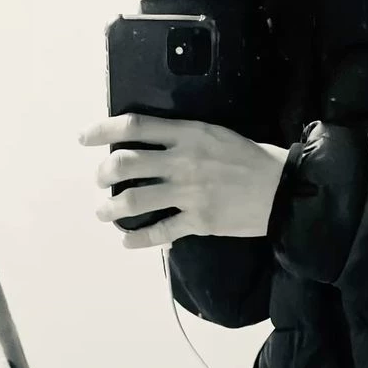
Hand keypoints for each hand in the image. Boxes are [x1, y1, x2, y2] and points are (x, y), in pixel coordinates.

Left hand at [79, 112, 289, 247]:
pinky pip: (159, 232)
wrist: (282, 189)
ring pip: (134, 200)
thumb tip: (148, 143)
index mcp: (188, 133)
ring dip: (111, 208)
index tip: (85, 139)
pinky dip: (137, 239)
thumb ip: (182, 136)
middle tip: (101, 181)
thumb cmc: (251, 158)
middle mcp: (183, 161)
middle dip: (104, 174)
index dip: (103, 131)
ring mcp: (189, 193)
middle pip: (125, 163)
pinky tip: (127, 241)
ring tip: (105, 212)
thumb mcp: (216, 134)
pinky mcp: (198, 221)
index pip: (135, 126)